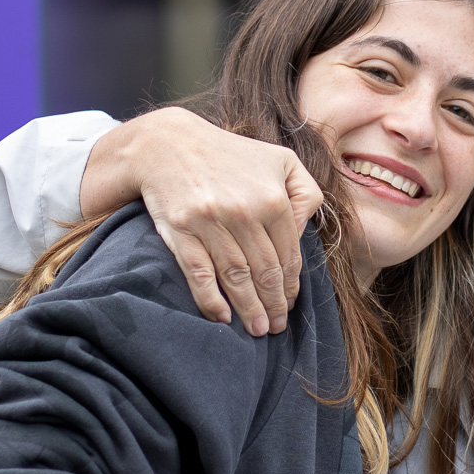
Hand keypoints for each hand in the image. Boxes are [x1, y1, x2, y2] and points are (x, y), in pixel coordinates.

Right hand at [80, 107, 321, 334]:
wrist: (167, 144)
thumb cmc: (230, 155)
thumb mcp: (280, 159)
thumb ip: (305, 192)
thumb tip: (304, 231)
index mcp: (272, 198)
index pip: (288, 255)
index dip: (291, 285)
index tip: (289, 303)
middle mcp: (244, 213)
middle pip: (265, 272)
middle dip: (273, 305)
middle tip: (276, 326)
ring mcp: (210, 223)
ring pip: (236, 277)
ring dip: (249, 309)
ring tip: (258, 330)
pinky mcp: (181, 231)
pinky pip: (199, 273)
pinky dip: (211, 299)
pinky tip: (222, 317)